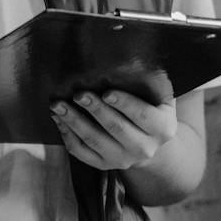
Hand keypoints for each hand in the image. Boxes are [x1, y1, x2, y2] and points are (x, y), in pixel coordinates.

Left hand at [50, 73, 177, 170]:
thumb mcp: (160, 96)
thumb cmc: (151, 108)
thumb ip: (151, 81)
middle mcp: (145, 148)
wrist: (148, 141)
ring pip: (94, 140)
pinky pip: (82, 152)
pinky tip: (59, 119)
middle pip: (116, 128)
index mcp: (163, 128)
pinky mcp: (104, 165)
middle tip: (78, 94)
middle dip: (95, 109)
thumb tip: (129, 55)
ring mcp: (123, 159)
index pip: (143, 115)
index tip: (106, 92)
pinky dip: (68, 135)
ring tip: (58, 105)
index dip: (124, 103)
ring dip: (74, 121)